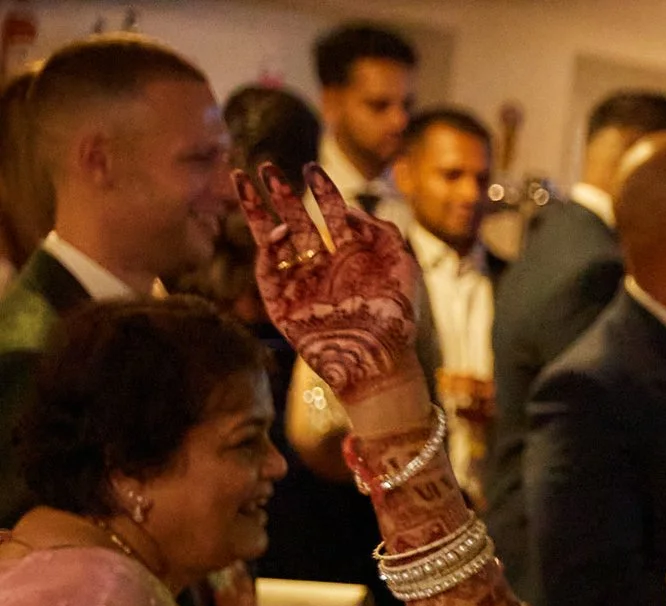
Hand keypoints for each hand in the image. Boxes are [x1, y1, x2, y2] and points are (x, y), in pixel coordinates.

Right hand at [237, 164, 424, 417]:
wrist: (379, 360)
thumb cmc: (396, 318)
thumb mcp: (402, 268)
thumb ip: (383, 232)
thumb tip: (351, 208)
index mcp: (351, 256)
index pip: (331, 214)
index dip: (321, 191)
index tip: (311, 168)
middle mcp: (323, 266)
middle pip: (295, 221)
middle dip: (281, 193)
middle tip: (267, 166)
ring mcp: (300, 283)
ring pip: (271, 239)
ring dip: (258, 210)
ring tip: (243, 179)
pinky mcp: (281, 304)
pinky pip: (268, 270)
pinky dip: (268, 248)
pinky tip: (276, 231)